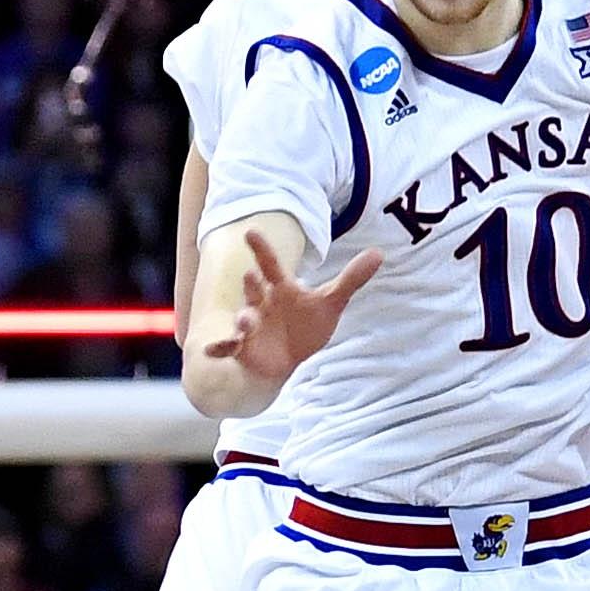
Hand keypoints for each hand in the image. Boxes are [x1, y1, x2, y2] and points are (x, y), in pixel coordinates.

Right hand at [199, 226, 374, 396]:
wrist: (288, 358)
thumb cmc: (305, 326)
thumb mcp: (331, 303)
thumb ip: (351, 279)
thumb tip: (379, 253)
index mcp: (279, 288)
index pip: (270, 265)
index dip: (261, 249)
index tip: (251, 232)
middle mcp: (261, 303)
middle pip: (254, 290)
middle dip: (251, 284)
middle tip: (251, 275)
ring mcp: (250, 326)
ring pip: (243, 318)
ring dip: (242, 318)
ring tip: (245, 319)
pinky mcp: (243, 349)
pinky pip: (228, 347)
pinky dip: (218, 347)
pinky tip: (210, 350)